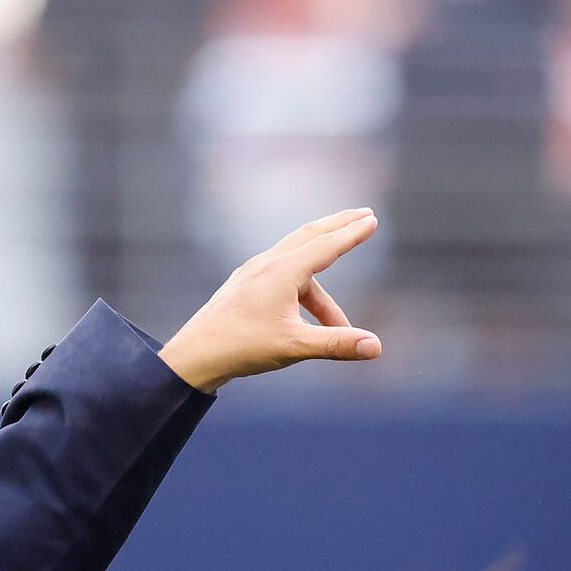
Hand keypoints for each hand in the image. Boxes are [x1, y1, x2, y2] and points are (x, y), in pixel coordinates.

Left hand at [158, 209, 383, 393]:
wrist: (194, 355)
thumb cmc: (242, 347)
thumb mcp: (294, 346)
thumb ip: (336, 344)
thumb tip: (376, 347)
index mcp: (283, 272)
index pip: (326, 246)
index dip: (352, 233)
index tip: (372, 219)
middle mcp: (267, 264)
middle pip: (309, 236)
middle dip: (338, 227)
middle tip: (362, 215)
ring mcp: (252, 273)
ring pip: (295, 264)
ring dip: (321, 289)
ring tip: (338, 326)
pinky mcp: (242, 286)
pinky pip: (279, 277)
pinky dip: (300, 288)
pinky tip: (301, 313)